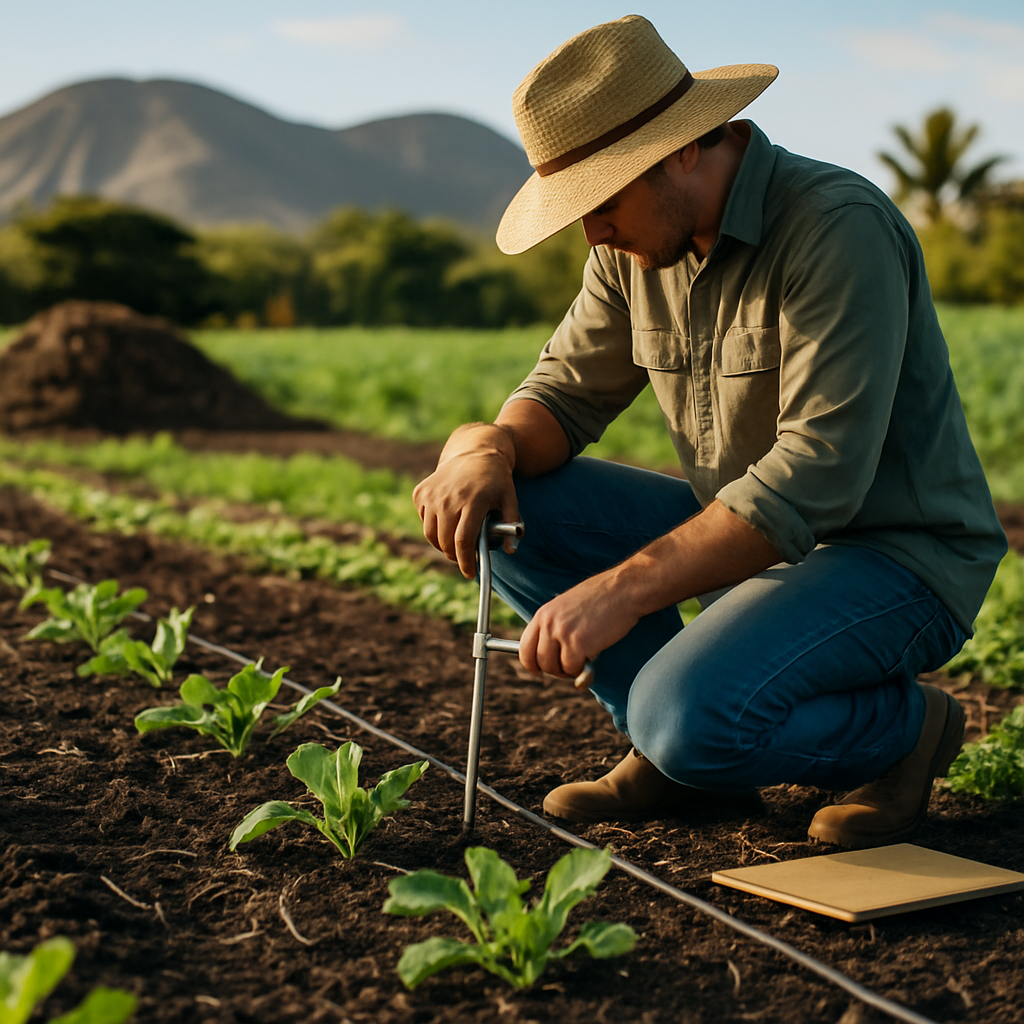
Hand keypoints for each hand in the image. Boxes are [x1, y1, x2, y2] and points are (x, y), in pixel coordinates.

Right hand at [413, 424, 519, 577]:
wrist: (475, 451)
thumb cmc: (496, 480)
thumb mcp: (510, 499)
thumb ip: (511, 525)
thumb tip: (510, 550)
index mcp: (472, 501)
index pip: (463, 541)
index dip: (465, 561)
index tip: (470, 573)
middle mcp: (448, 498)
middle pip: (445, 541)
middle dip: (454, 556)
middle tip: (463, 559)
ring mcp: (432, 494)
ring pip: (430, 534)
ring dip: (441, 545)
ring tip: (454, 544)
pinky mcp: (421, 491)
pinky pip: (423, 519)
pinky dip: (432, 527)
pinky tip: (446, 521)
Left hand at [517, 570, 639, 679]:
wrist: (622, 589)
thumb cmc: (601, 599)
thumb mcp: (567, 607)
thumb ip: (555, 628)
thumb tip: (552, 657)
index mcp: (543, 614)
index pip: (524, 648)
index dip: (532, 664)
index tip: (539, 671)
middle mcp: (548, 624)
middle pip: (540, 662)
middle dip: (555, 670)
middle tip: (571, 665)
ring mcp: (562, 633)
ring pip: (555, 669)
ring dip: (570, 670)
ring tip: (584, 658)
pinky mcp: (578, 644)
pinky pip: (573, 669)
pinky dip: (583, 670)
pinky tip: (593, 655)